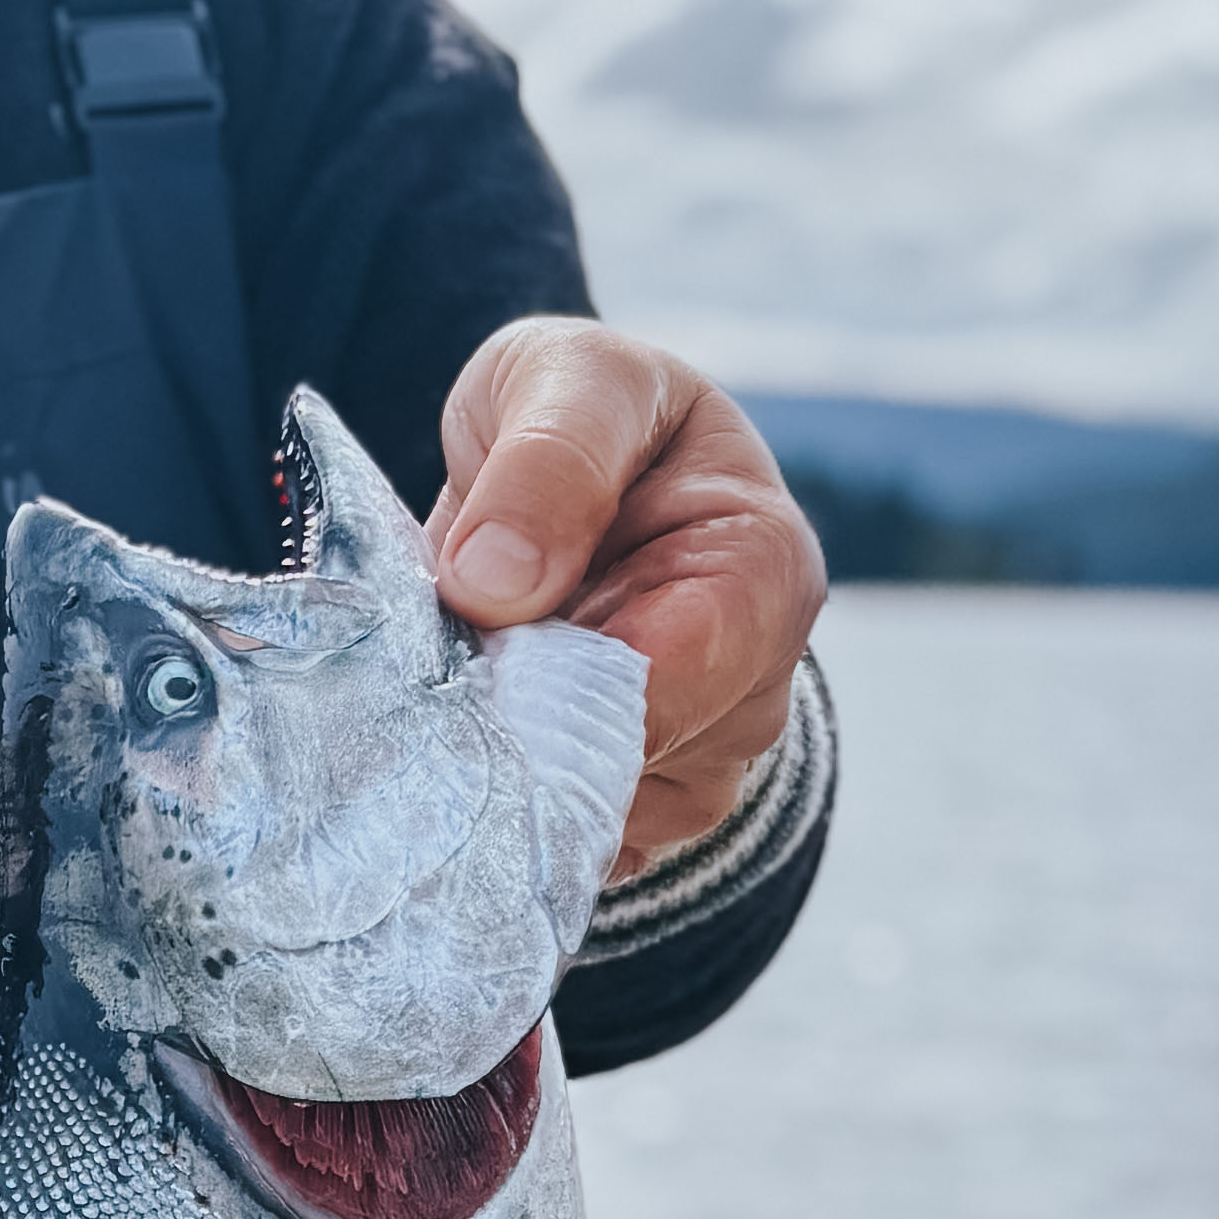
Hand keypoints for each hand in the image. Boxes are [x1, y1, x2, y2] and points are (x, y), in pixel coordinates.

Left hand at [430, 321, 826, 875]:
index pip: (678, 674)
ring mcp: (702, 751)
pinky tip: (484, 724)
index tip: (482, 647)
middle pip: (634, 761)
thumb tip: (494, 582)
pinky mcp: (640, 800)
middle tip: (456, 660)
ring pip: (598, 812)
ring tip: (474, 670)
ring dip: (513, 758)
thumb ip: (549, 460)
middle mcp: (755, 677)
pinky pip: (573, 841)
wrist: (560, 463)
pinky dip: (514, 797)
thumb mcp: (564, 378)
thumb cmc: (580, 406)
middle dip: (528, 724)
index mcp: (762, 565)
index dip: (566, 679)